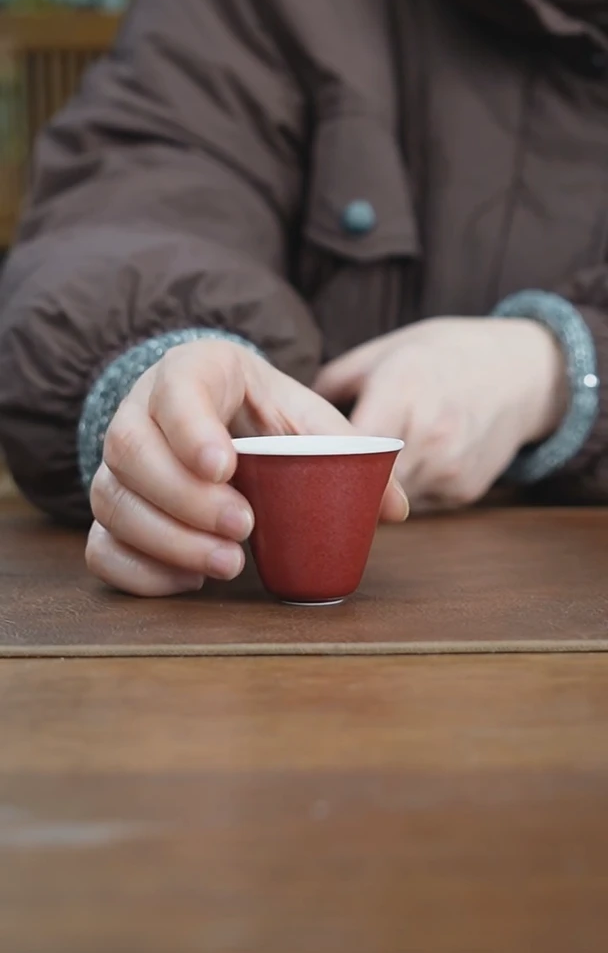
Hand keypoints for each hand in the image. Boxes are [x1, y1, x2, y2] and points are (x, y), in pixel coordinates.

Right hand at [86, 340, 408, 594]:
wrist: (220, 416)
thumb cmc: (266, 415)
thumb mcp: (307, 419)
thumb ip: (348, 454)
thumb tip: (395, 509)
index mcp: (194, 371)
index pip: (175, 387)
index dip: (190, 427)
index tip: (225, 466)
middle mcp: (140, 409)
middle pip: (129, 449)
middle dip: (184, 498)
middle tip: (243, 529)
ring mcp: (117, 461)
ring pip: (109, 499)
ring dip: (165, 540)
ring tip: (228, 565)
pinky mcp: (112, 508)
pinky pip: (100, 545)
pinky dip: (139, 571)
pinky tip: (189, 582)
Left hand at [315, 317, 566, 511]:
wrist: (524, 373)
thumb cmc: (442, 355)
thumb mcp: (384, 353)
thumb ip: (332, 385)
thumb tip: (288, 415)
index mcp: (401, 390)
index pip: (347, 446)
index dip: (318, 461)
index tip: (292, 470)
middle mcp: (428, 433)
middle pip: (363, 480)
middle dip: (337, 483)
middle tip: (308, 484)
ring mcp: (449, 466)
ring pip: (388, 499)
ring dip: (369, 494)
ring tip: (354, 477)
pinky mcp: (464, 490)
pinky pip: (417, 503)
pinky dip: (404, 492)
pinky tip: (408, 468)